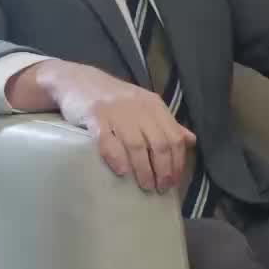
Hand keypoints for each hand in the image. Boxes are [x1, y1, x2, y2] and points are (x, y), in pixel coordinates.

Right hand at [10, 59, 195, 192]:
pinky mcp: (94, 116)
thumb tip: (191, 140)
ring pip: (136, 145)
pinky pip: (108, 140)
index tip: (174, 182)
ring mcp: (116, 111)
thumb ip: (166, 124)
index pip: (174, 138)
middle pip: (158, 144)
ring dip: (143, 169)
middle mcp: (138, 107)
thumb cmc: (114, 100)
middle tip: (160, 188)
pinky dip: (116, 157)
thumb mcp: (144, 106)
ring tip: (146, 186)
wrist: (76, 81)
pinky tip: (121, 172)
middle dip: (163, 170)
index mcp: (154, 106)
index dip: (177, 162)